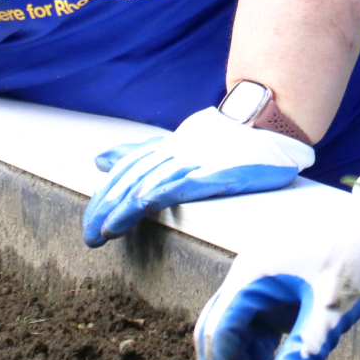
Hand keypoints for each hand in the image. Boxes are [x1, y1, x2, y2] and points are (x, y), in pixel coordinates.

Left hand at [82, 108, 314, 246]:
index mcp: (166, 147)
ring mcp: (199, 160)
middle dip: (108, 208)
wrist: (269, 123)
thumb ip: (139, 154)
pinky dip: (166, 189)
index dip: (106, 195)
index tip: (89, 222)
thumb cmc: (225, 139)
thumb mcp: (176, 144)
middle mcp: (177, 151)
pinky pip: (190, 180)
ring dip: (128, 206)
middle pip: (135, 179)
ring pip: (156, 181)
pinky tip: (147, 202)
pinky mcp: (221, 171)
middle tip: (91, 237)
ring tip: (108, 229)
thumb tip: (99, 160)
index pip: (127, 171)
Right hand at [195, 172, 359, 359]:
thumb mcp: (334, 305)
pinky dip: (261, 358)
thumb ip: (306, 347)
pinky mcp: (282, 294)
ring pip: (238, 333)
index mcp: (254, 273)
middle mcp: (252, 278)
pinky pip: (260, 330)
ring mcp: (266, 286)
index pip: (221, 328)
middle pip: (220, 331)